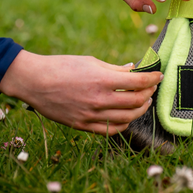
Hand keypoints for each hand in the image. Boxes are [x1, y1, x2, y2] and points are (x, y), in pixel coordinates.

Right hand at [0, 51, 160, 134]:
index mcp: (102, 80)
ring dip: (140, 110)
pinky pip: (110, 130)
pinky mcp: (82, 126)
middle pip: (136, 102)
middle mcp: (99, 100)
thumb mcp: (91, 62)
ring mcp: (91, 115)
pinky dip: (124, 123)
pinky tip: (127, 116)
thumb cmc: (62, 66)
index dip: (153, 78)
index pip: (138, 82)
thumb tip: (134, 69)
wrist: (34, 82)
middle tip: (151, 87)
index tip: (158, 75)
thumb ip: (115, 69)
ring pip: (127, 118)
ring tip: (143, 101)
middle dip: (149, 94)